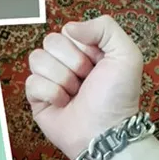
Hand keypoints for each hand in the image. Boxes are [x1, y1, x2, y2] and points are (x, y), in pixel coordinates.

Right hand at [26, 15, 142, 159]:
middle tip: (87, 80)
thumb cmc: (119, 97)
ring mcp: (50, 79)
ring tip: (75, 93)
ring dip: (61, 78)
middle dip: (72, 62)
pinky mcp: (37, 98)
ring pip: (37, 59)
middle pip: (50, 41)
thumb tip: (70, 28)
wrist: (106, 132)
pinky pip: (31, 82)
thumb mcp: (127, 54)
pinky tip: (64, 103)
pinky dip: (51, 93)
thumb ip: (105, 27)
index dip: (83, 46)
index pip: (68, 31)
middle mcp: (66, 62)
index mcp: (86, 50)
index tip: (98, 64)